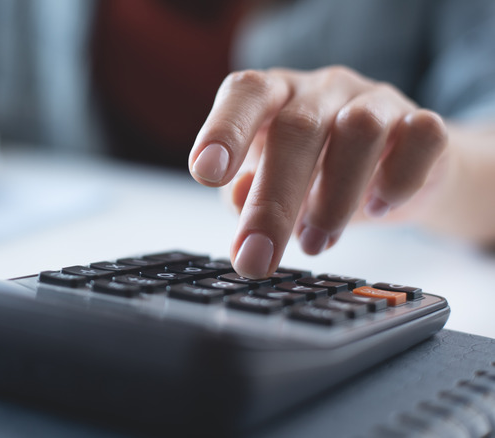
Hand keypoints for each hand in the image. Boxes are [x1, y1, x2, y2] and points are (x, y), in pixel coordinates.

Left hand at [188, 66, 447, 277]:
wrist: (390, 167)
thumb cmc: (309, 174)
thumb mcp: (264, 183)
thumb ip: (243, 193)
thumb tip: (239, 196)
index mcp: (272, 95)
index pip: (245, 94)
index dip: (223, 130)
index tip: (206, 174)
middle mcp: (320, 89)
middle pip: (296, 128)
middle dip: (273, 201)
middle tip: (256, 257)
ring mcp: (374, 99)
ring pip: (360, 130)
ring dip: (334, 197)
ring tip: (316, 243)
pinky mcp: (422, 122)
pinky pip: (422, 135)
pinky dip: (399, 178)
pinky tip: (378, 208)